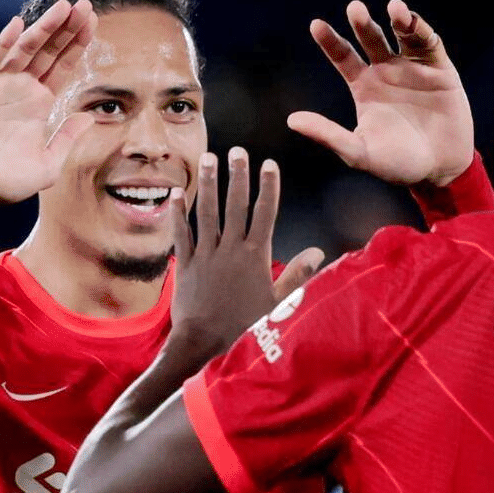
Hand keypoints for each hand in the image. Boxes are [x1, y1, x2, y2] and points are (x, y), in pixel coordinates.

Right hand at [0, 0, 97, 211]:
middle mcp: (22, 89)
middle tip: (84, 5)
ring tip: (61, 8)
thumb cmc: (8, 181)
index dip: (77, 44)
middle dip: (66, 28)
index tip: (92, 22)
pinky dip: (2, 44)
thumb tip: (89, 116)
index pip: (63, 66)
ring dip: (42, 28)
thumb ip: (67, 139)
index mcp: (41, 102)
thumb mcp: (49, 165)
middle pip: (48, 51)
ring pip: (24, 50)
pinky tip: (16, 26)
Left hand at [167, 148, 323, 359]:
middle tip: (238, 151)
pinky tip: (175, 193)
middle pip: (236, 205)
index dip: (268, 187)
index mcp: (255, 256)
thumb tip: (318, 252)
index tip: (269, 164)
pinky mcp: (184, 263)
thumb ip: (297, 274)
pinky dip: (177, 213)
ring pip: (208, 212)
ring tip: (208, 158)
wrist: (204, 341)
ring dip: (208, 184)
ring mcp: (206, 254)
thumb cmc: (245, 325)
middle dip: (238, 175)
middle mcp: (231, 249)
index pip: (265, 213)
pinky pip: (180, 233)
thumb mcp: (278, 302)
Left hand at [288, 0, 473, 186]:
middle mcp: (386, 71)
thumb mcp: (359, 152)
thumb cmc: (398, 165)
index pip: (343, 56)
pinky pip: (430, 43)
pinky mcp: (440, 70)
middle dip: (363, 23)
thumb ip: (328, 135)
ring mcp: (413, 68)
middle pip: (371, 38)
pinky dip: (421, 29)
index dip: (330, 40)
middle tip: (355, 8)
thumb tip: (292, 120)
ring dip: (399, 18)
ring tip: (394, 8)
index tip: (316, 25)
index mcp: (364, 86)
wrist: (440, 171)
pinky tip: (412, 23)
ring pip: (403, 34)